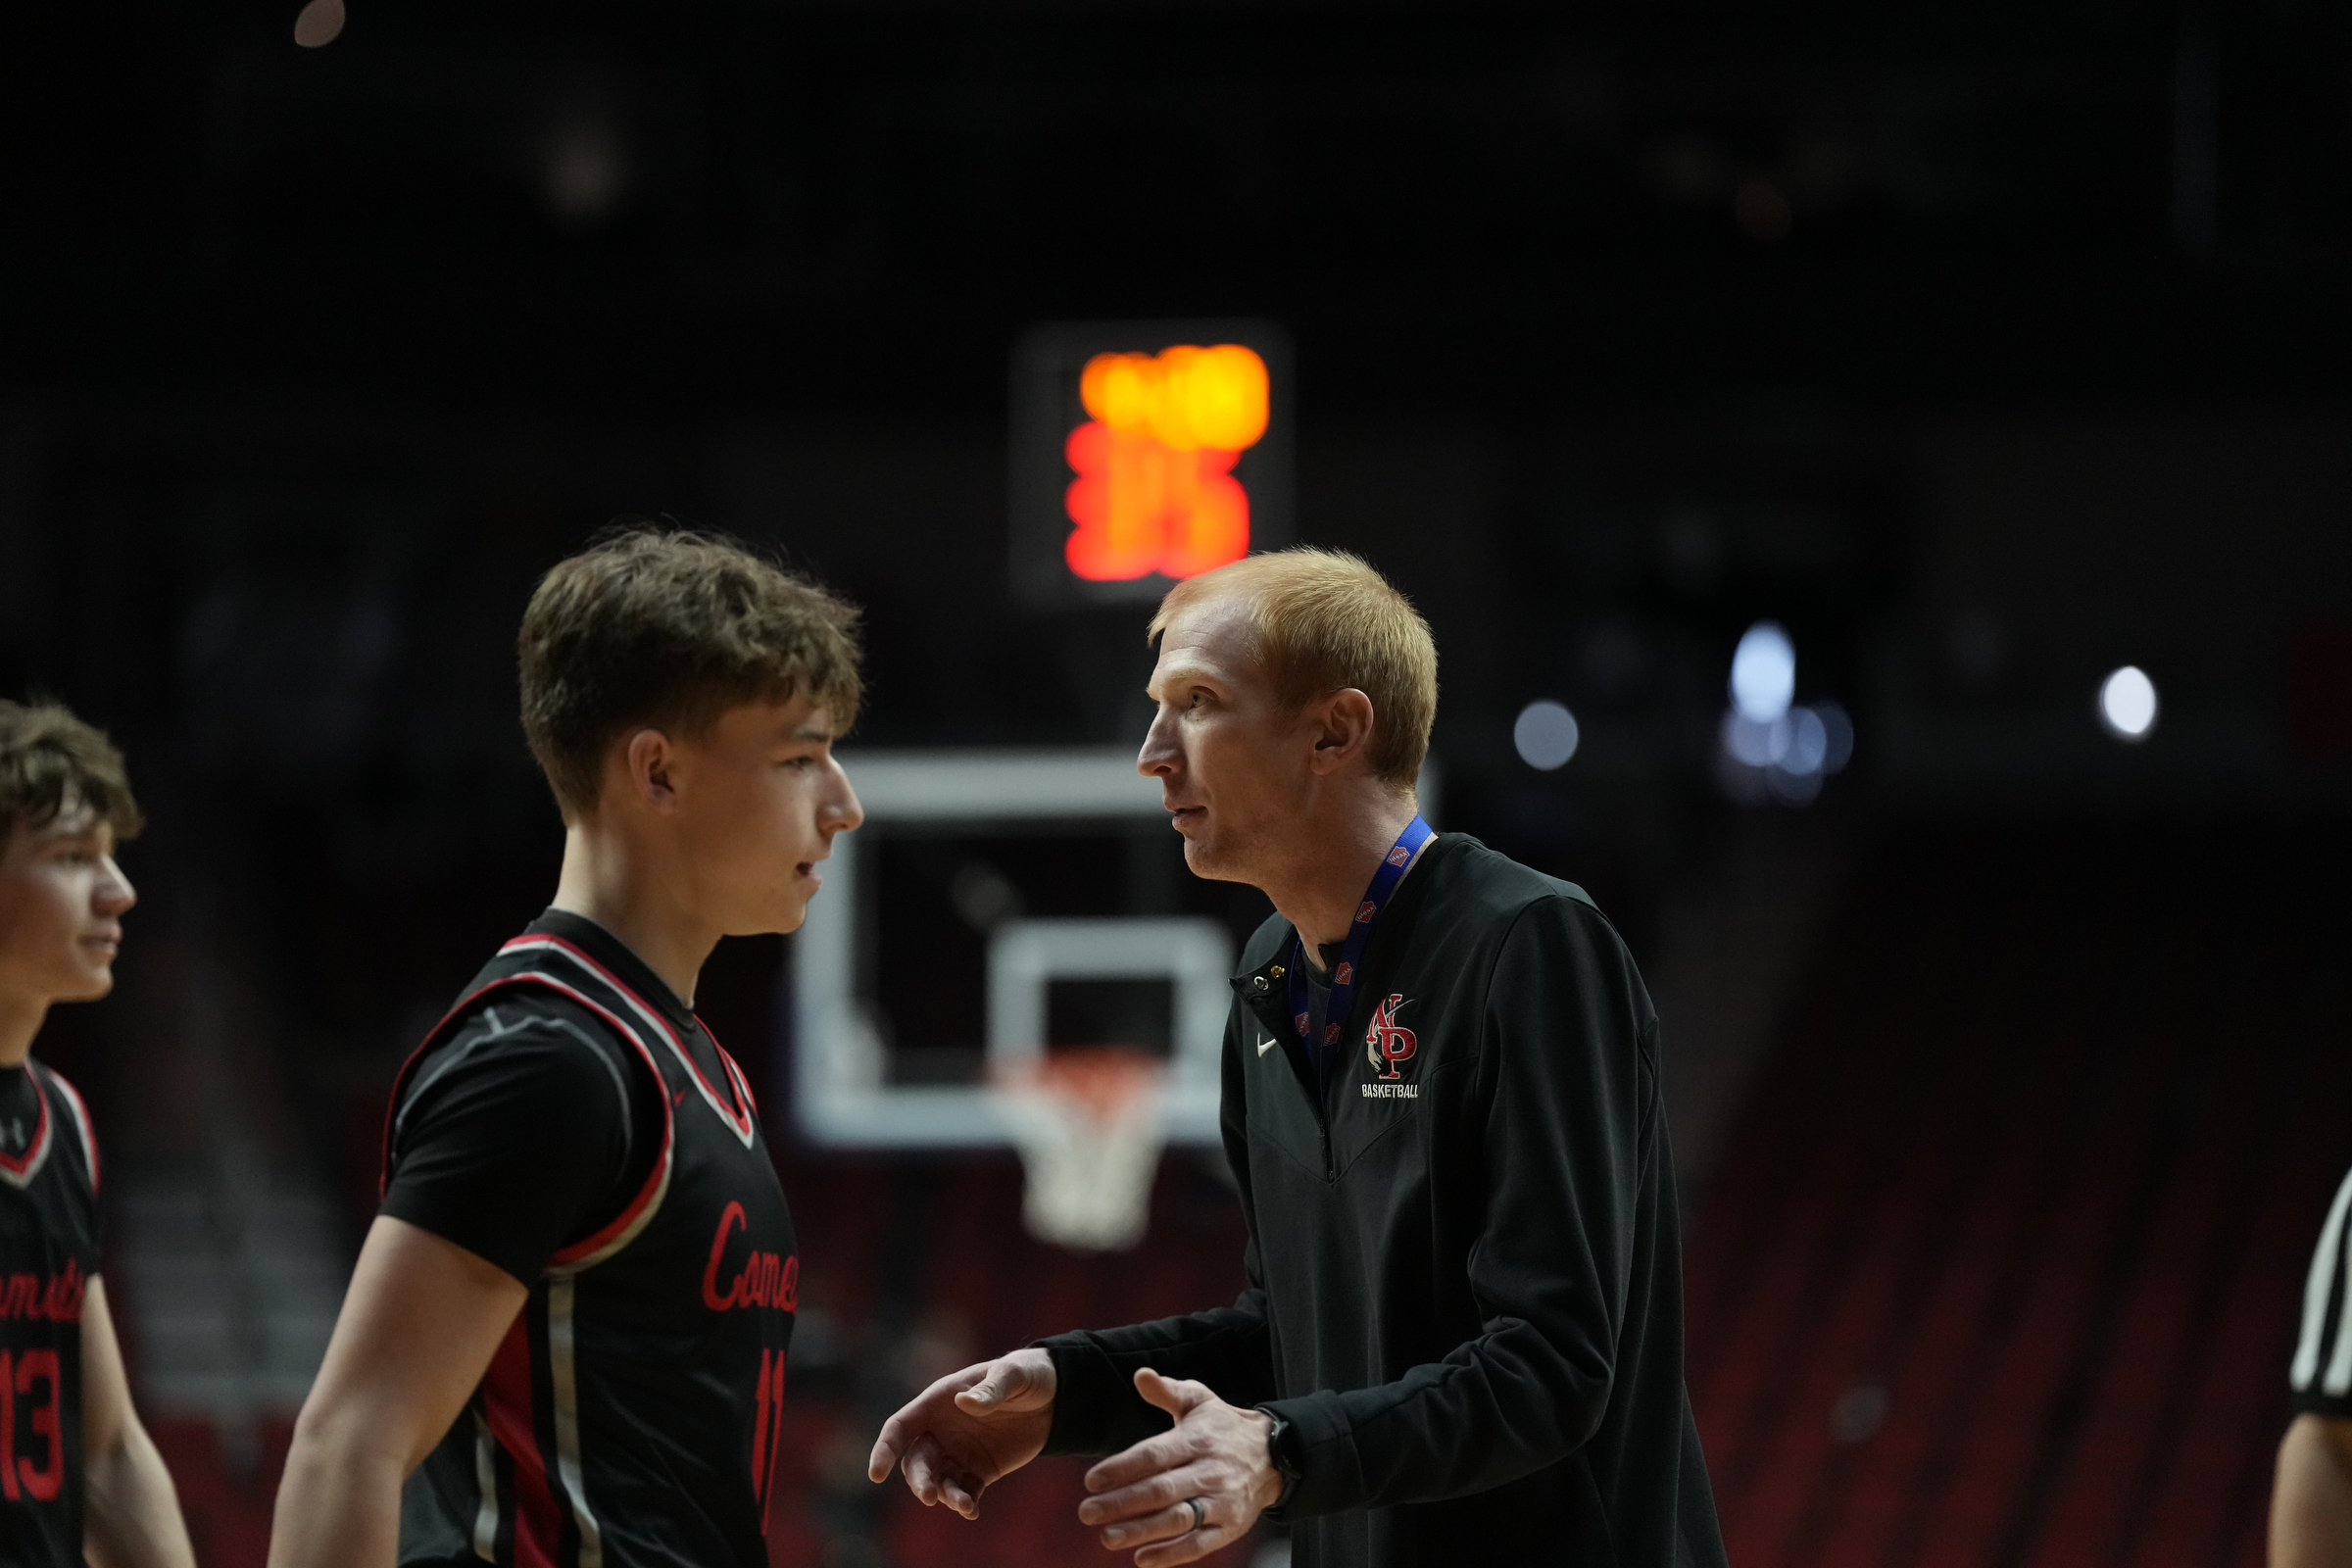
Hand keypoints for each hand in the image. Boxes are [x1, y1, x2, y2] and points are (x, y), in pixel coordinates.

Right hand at [867, 1347, 1056, 1519]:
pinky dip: (965, 1503)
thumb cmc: (1026, 1375)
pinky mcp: (979, 1471)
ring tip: (965, 1505)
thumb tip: (962, 1404)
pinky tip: (972, 1511)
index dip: (885, 1449)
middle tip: (930, 1497)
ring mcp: (959, 1452)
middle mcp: (942, 1430)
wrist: (1054, 1397)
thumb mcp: (1012, 1375)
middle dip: (919, 1480)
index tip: (876, 1474)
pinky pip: (964, 1491)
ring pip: (939, 1481)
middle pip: (916, 1461)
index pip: (900, 1427)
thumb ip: (990, 1389)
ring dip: (945, 1496)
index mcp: (938, 1402)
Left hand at [1078, 1369, 1282, 1566]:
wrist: (1274, 1455)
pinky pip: (1200, 1545)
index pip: (1154, 1456)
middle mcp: (1210, 1471)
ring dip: (1140, 1532)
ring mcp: (1222, 1502)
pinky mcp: (1230, 1527)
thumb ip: (1168, 1391)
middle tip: (1086, 1512)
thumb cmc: (1222, 1427)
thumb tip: (1140, 1375)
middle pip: (1161, 1490)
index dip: (1122, 1468)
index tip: (1090, 1480)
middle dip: (1122, 1503)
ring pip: (1178, 1520)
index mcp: (1197, 1440)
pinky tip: (1141, 1560)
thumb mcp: (1199, 1400)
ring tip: (1106, 1537)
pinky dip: (1171, 1555)